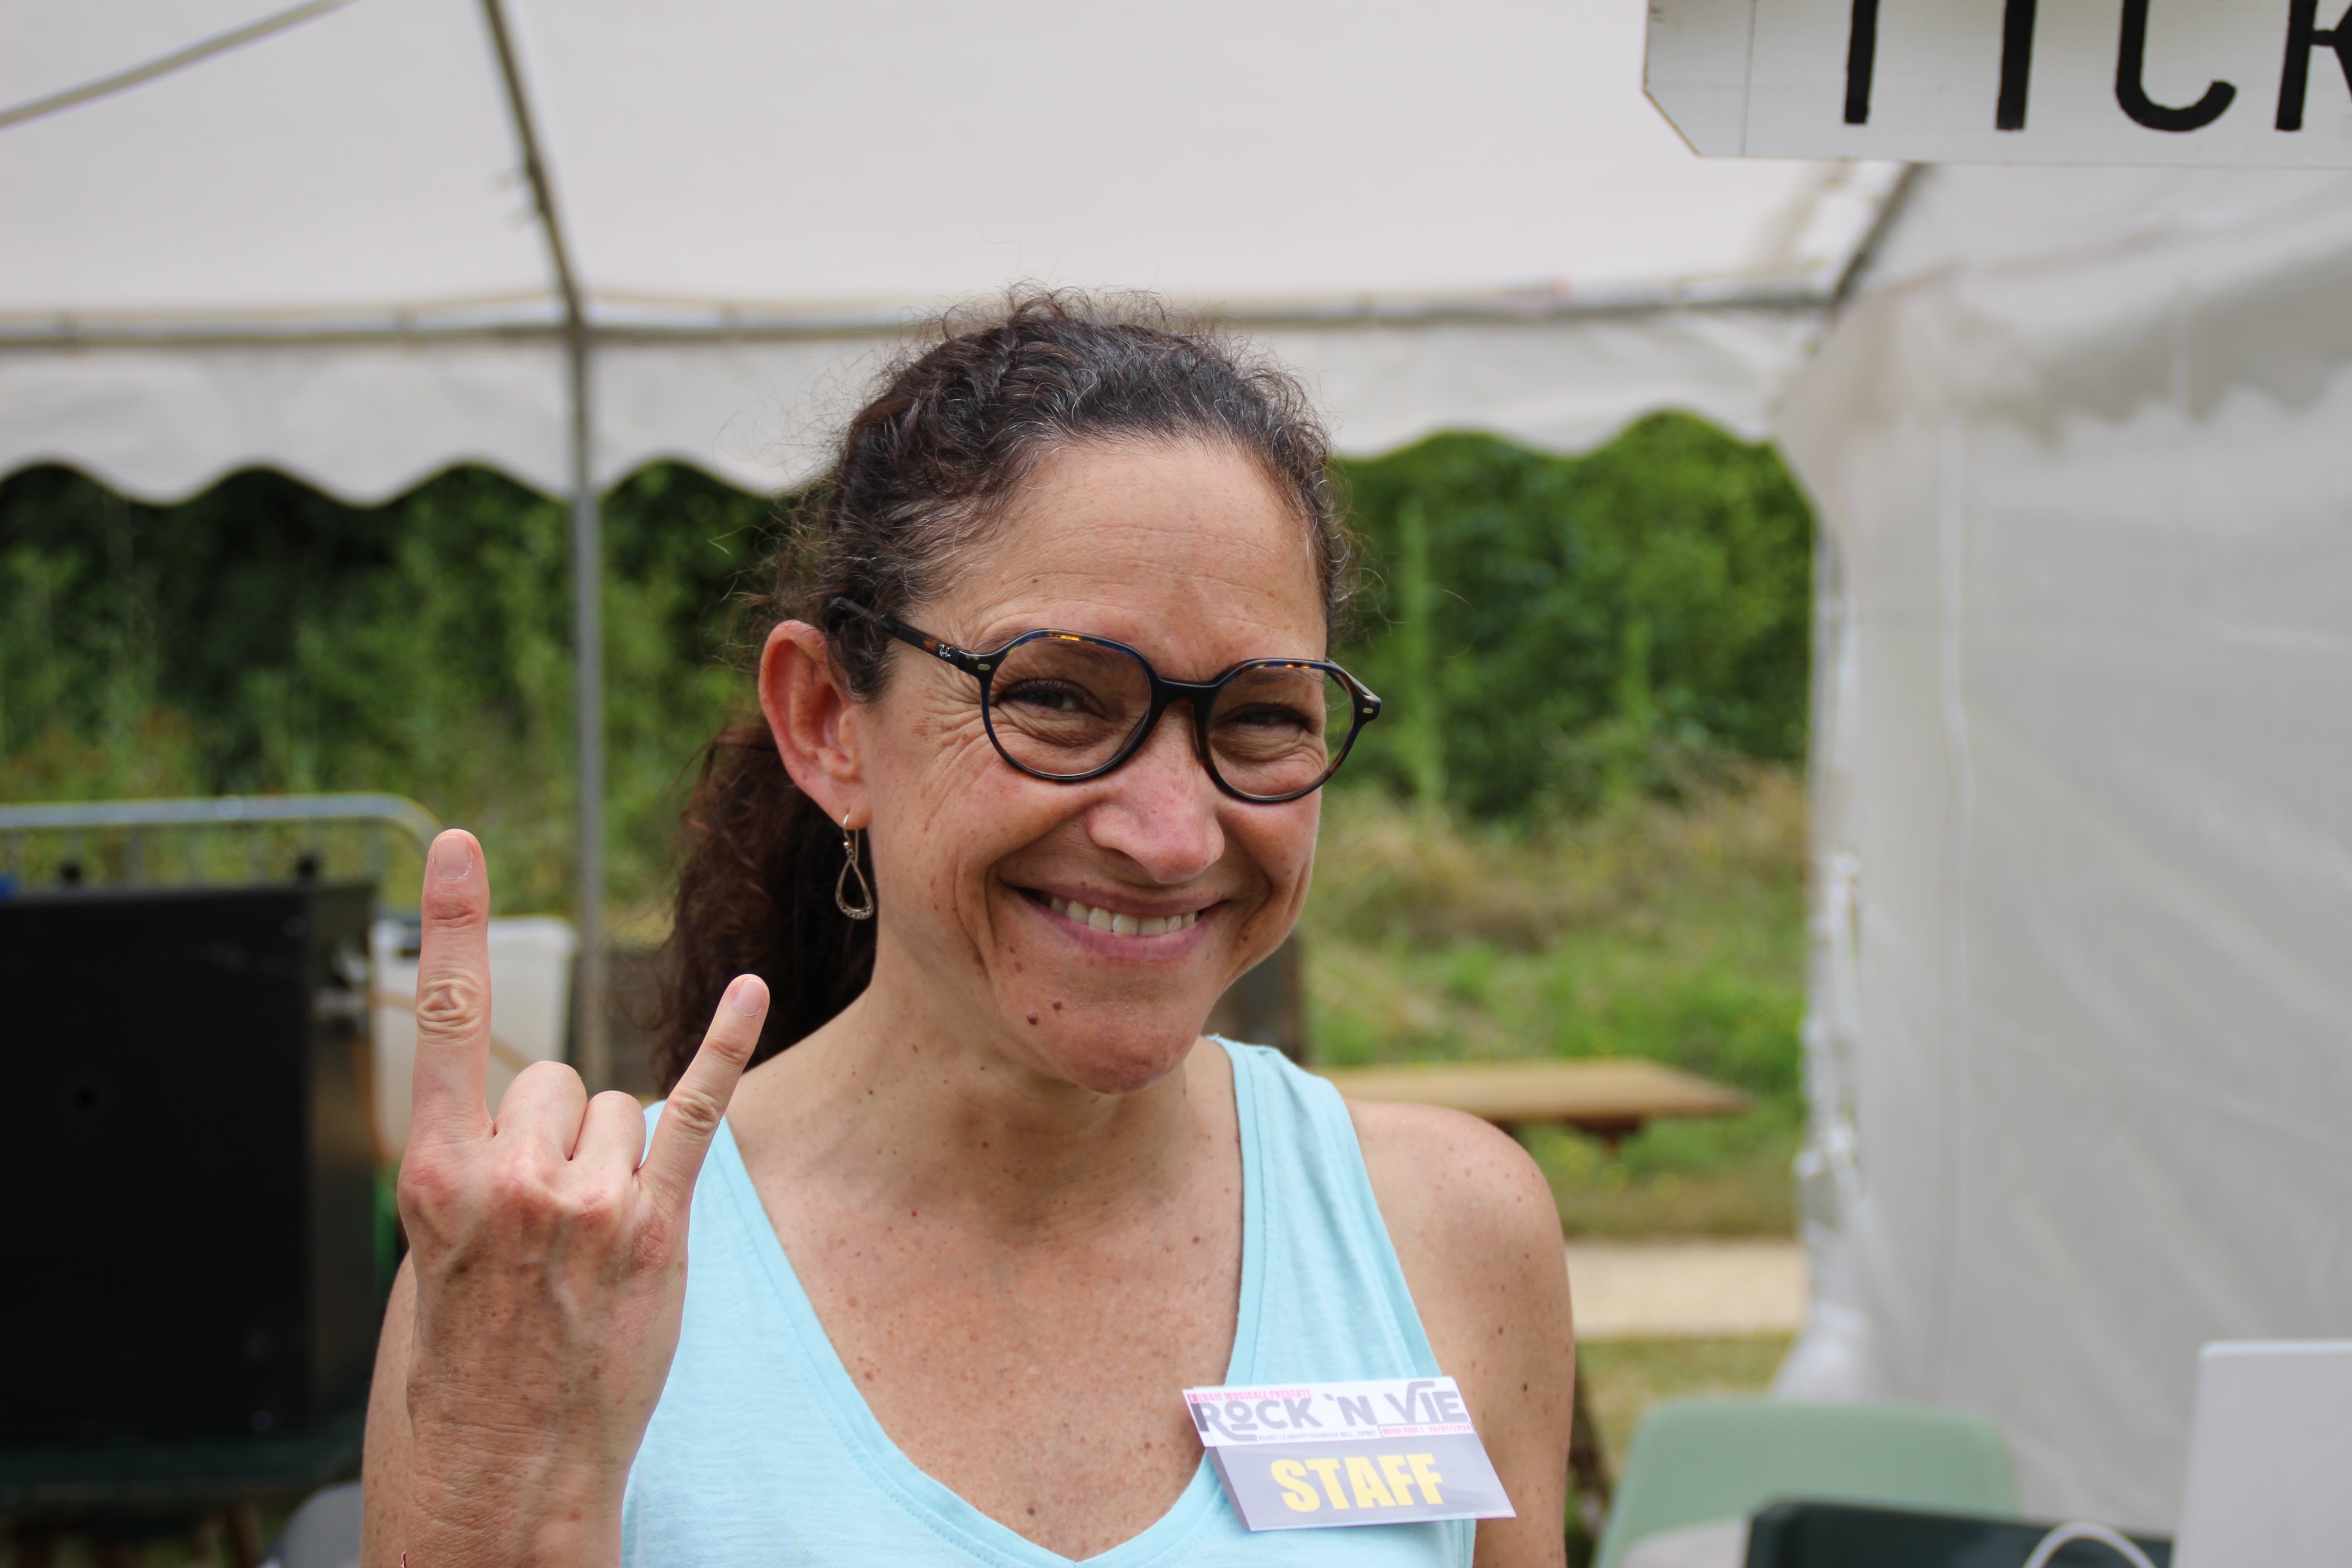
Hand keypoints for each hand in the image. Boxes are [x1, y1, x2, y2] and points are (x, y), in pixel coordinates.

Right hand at [394, 830, 766, 1566]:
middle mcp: (514, 1178)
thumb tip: (515, 1131)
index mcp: (436, 1180)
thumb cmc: (452, 1381)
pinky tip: (752, 993)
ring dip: (606, 1159)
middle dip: (548, 1132)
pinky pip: (696, 1113)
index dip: (449, 926)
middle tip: (535, 1226)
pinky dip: (724, 1051)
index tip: (458, 846)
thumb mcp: (424, 1269)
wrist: (501, 1484)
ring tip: (580, 1249)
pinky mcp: (657, 1231)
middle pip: (551, 1077)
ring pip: (613, 1109)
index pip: (445, 1024)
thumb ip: (468, 1179)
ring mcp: (591, 1204)